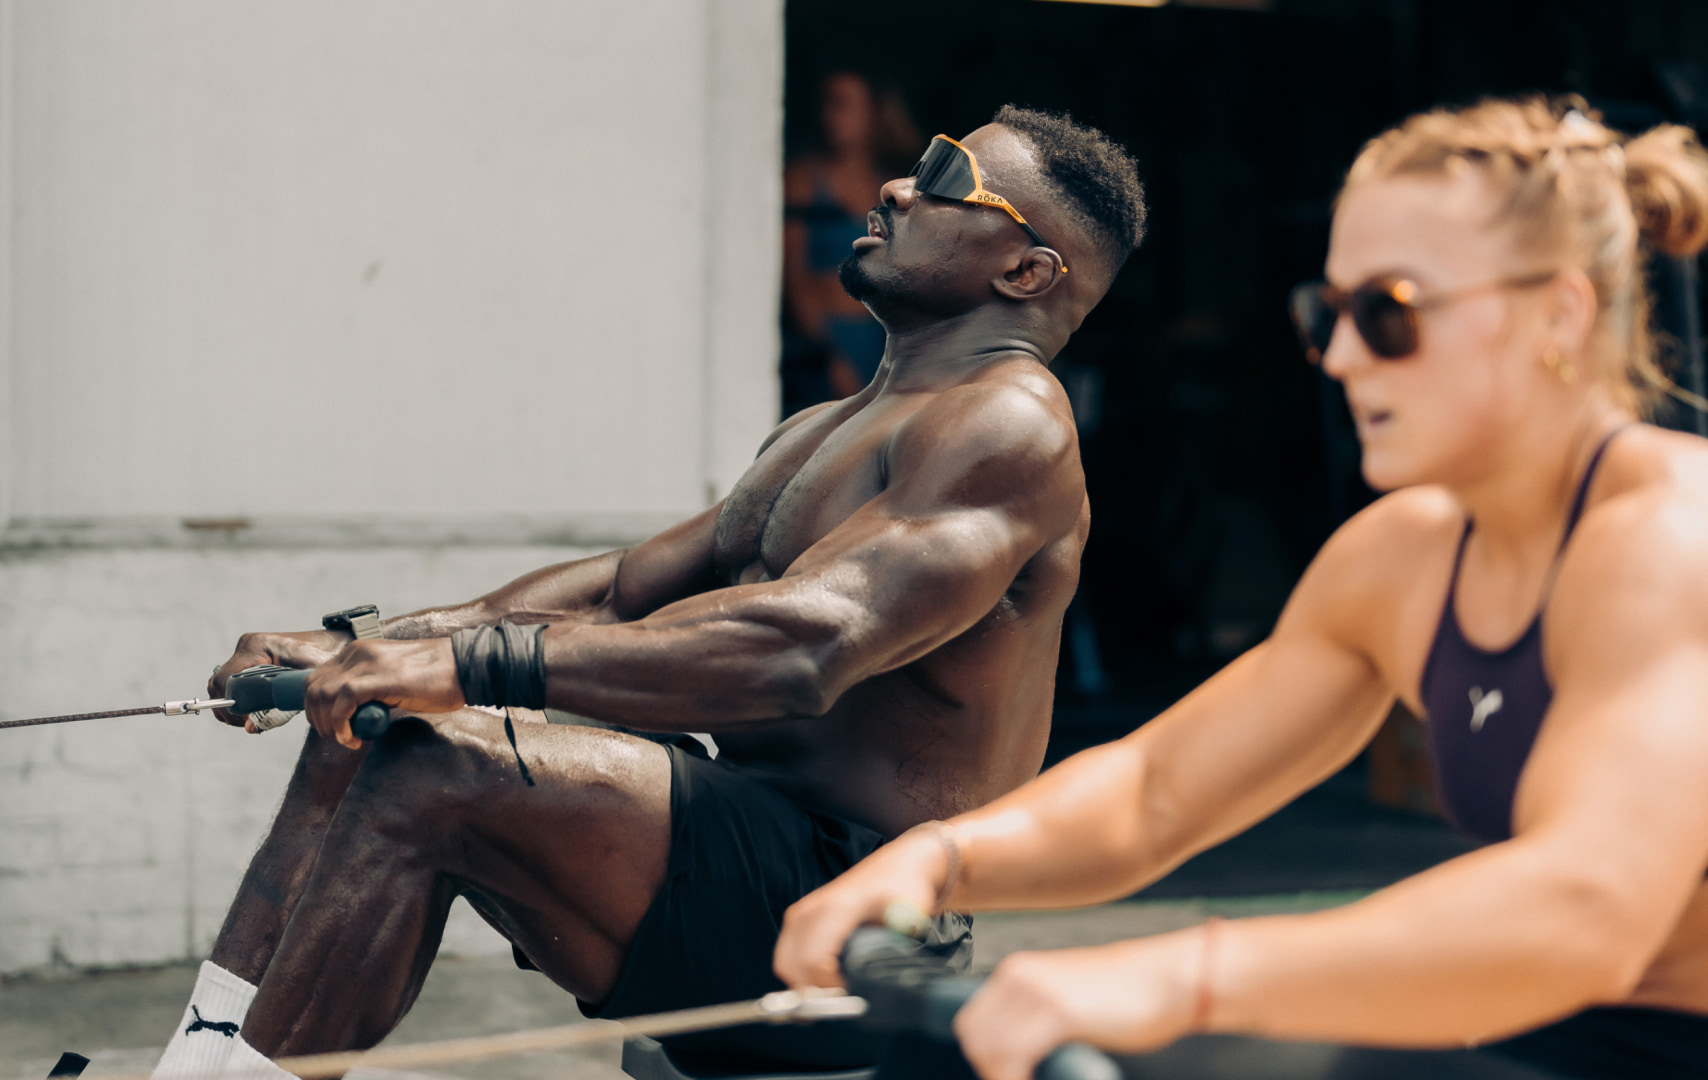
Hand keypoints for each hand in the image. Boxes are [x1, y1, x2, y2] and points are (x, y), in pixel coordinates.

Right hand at [208, 630, 350, 730]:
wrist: (336, 645)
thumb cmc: (325, 660)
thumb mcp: (302, 687)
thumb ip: (275, 710)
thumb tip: (250, 727)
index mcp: (256, 647)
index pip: (224, 681)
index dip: (229, 705)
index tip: (246, 720)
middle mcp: (248, 646)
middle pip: (220, 684)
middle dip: (231, 708)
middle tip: (249, 722)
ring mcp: (249, 651)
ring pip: (225, 684)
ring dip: (235, 704)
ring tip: (254, 717)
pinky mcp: (253, 657)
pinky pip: (236, 681)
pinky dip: (242, 697)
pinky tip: (258, 708)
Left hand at [304, 638, 464, 748]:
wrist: (465, 667)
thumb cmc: (437, 678)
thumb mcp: (393, 677)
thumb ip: (371, 688)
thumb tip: (355, 713)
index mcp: (360, 651)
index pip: (318, 676)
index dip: (316, 705)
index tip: (327, 724)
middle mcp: (358, 653)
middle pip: (313, 687)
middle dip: (317, 717)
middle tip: (335, 736)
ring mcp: (367, 664)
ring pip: (323, 696)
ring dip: (328, 724)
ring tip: (346, 738)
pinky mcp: (378, 678)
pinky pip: (342, 703)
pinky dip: (341, 725)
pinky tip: (353, 737)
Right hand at [774, 827, 949, 990]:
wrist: (896, 868)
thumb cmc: (903, 891)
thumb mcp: (908, 918)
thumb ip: (892, 949)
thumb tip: (875, 983)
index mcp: (836, 908)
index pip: (814, 961)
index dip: (830, 990)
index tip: (853, 998)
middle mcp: (811, 909)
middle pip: (793, 966)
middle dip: (814, 994)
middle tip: (842, 1003)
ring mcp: (801, 913)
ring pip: (786, 965)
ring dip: (806, 986)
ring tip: (836, 995)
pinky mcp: (798, 920)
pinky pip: (788, 957)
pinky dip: (801, 975)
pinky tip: (826, 981)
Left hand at [955, 936, 1199, 1079]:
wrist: (1167, 979)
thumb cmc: (1124, 998)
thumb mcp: (1065, 998)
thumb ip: (1035, 1017)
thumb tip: (1009, 1053)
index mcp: (1016, 972)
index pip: (971, 1023)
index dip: (984, 1056)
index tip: (1009, 1074)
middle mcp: (1018, 977)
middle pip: (975, 1039)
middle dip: (992, 1069)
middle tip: (1023, 1079)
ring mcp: (1036, 992)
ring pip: (990, 1051)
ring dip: (1004, 1077)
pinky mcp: (1057, 1012)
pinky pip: (1014, 1059)